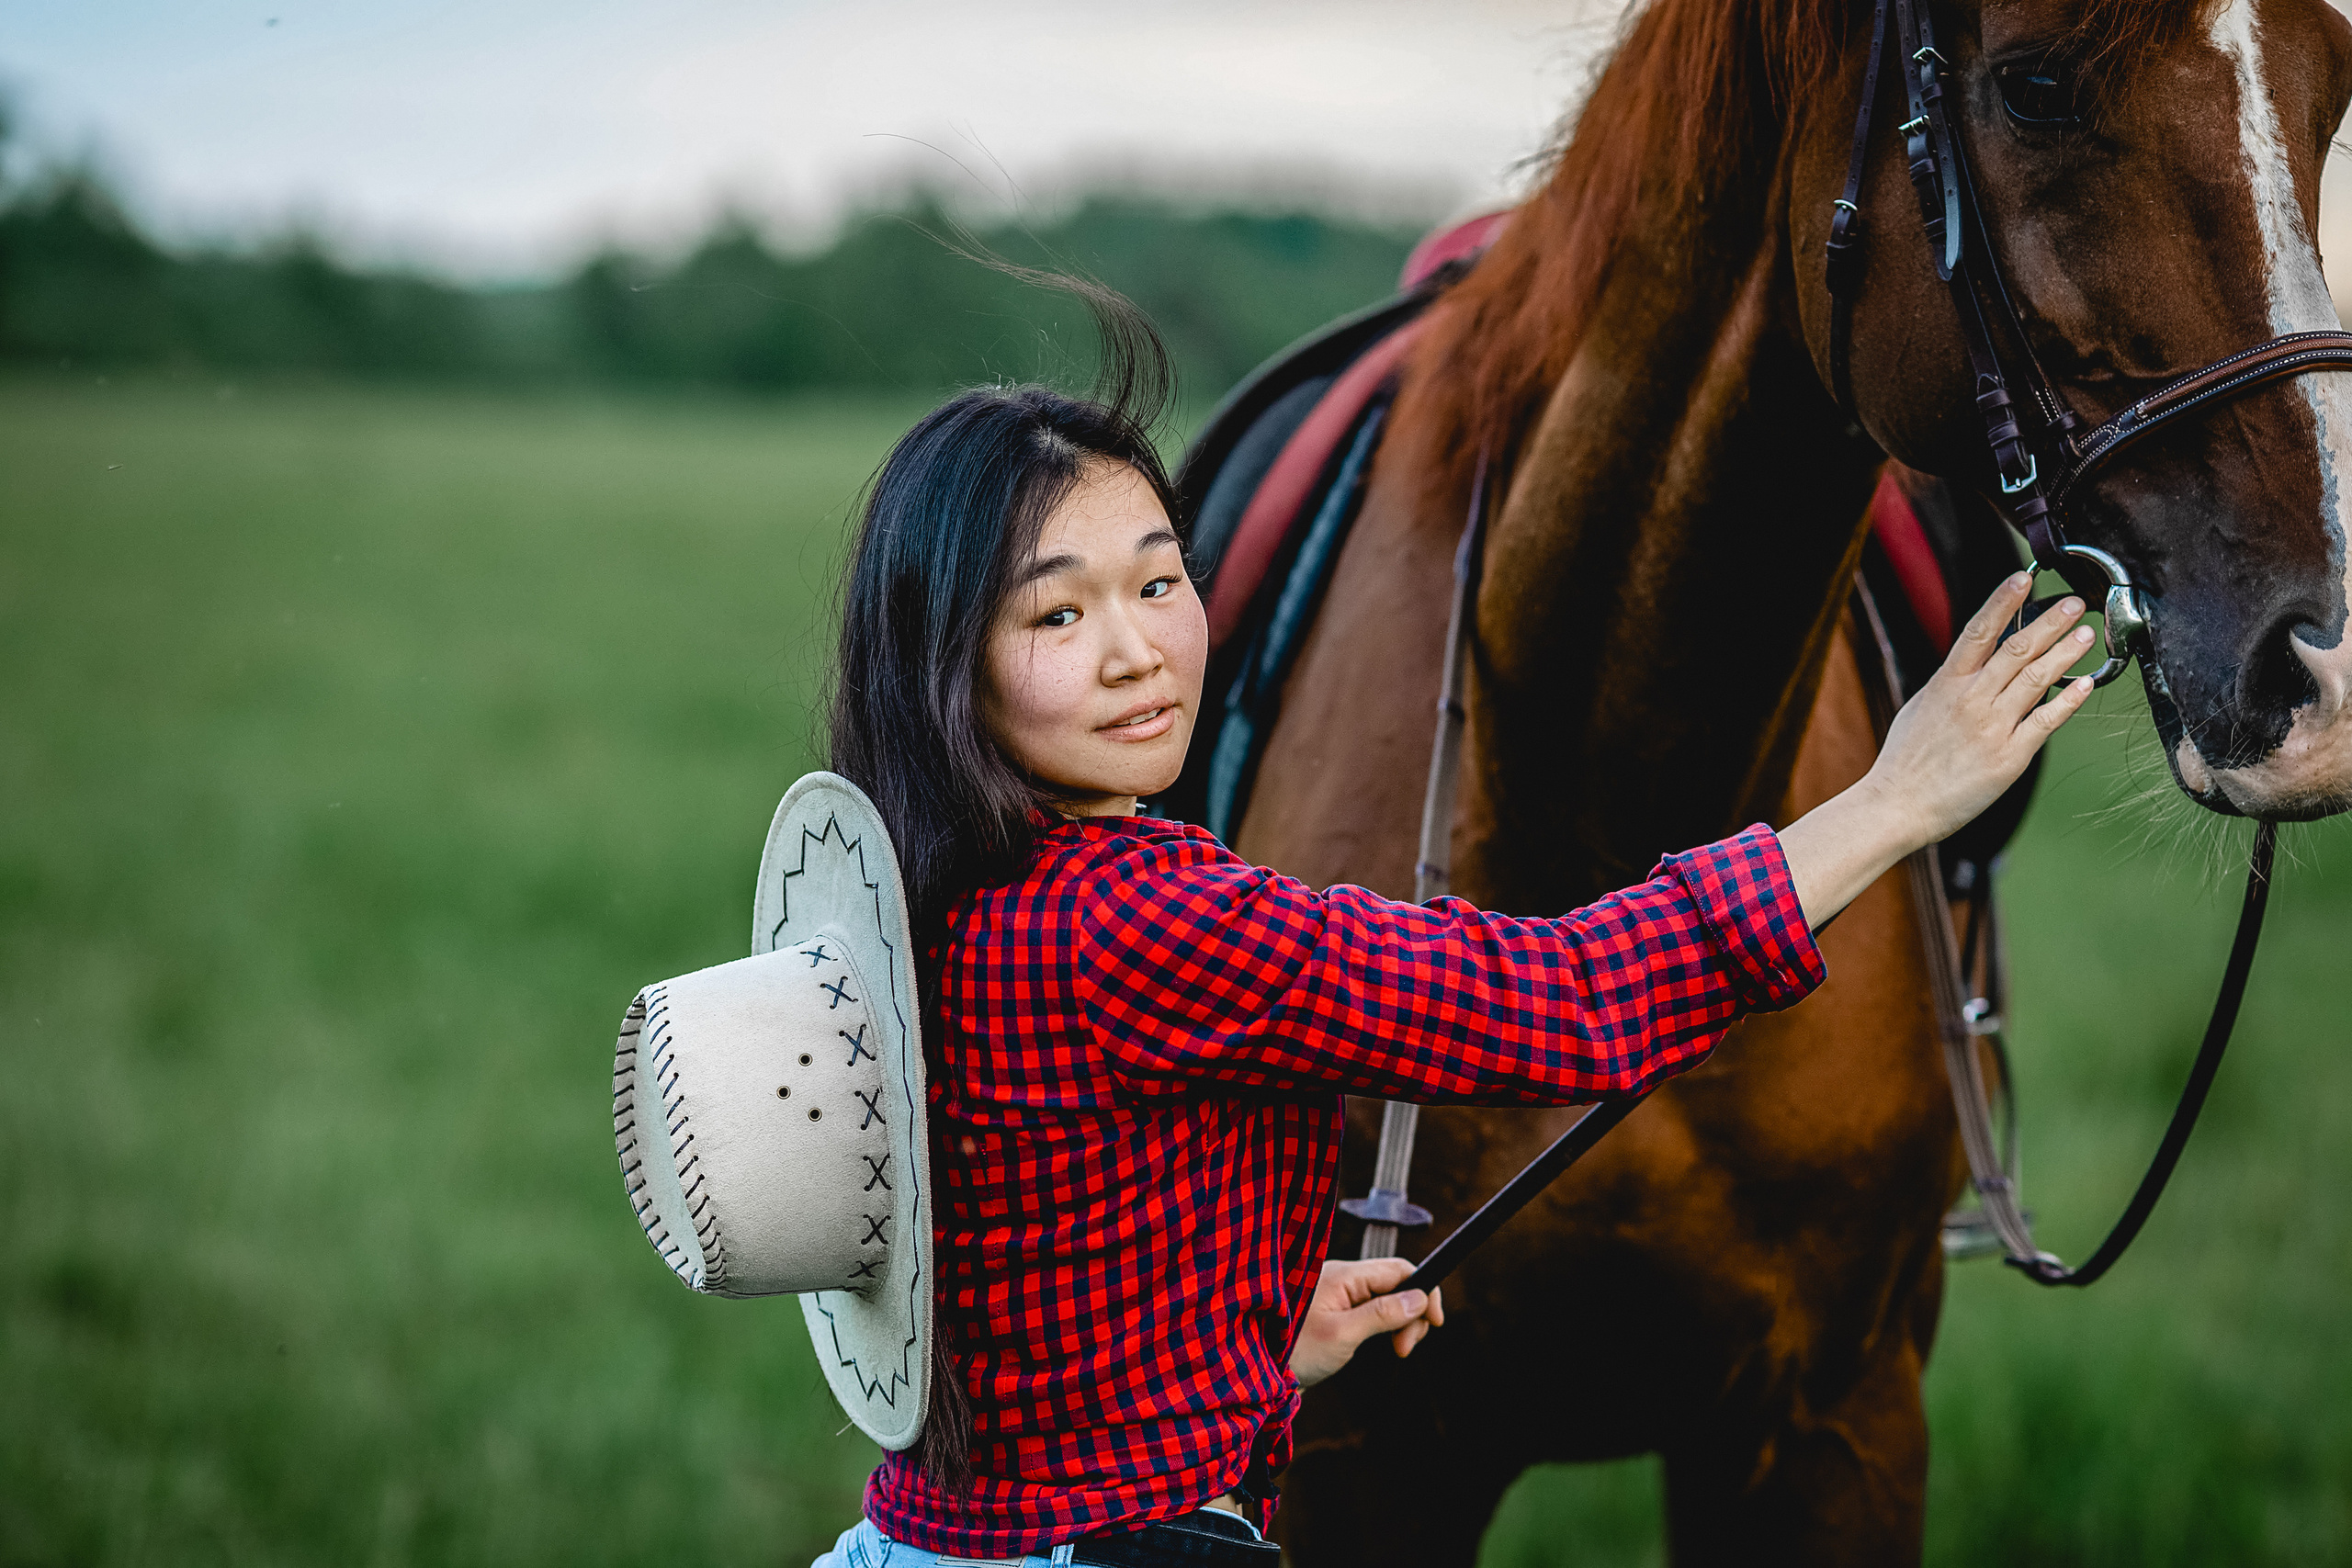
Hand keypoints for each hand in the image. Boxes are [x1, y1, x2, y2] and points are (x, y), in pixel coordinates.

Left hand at [1290, 1257, 1444, 1386]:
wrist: (1255, 1373)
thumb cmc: (1292, 1351)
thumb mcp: (1342, 1335)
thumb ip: (1382, 1314)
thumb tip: (1420, 1297)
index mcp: (1344, 1275)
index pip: (1399, 1269)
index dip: (1424, 1291)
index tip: (1435, 1324)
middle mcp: (1342, 1279)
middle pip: (1396, 1283)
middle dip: (1412, 1313)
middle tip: (1404, 1349)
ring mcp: (1338, 1296)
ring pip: (1386, 1299)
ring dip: (1400, 1322)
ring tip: (1397, 1350)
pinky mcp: (1334, 1314)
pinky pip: (1371, 1311)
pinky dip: (1385, 1327)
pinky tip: (1383, 1345)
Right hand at [1779, 572, 2093, 926]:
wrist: (1898, 805)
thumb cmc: (1906, 760)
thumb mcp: (1921, 708)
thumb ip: (1952, 685)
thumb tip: (1976, 663)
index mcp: (1946, 684)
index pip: (1978, 631)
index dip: (2002, 602)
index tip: (2023, 578)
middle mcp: (1970, 699)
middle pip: (2016, 650)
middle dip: (2049, 622)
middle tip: (2075, 603)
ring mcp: (1991, 727)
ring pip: (2036, 679)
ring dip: (2065, 652)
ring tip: (2087, 633)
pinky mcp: (2010, 756)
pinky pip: (2046, 722)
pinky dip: (2068, 701)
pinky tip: (2086, 684)